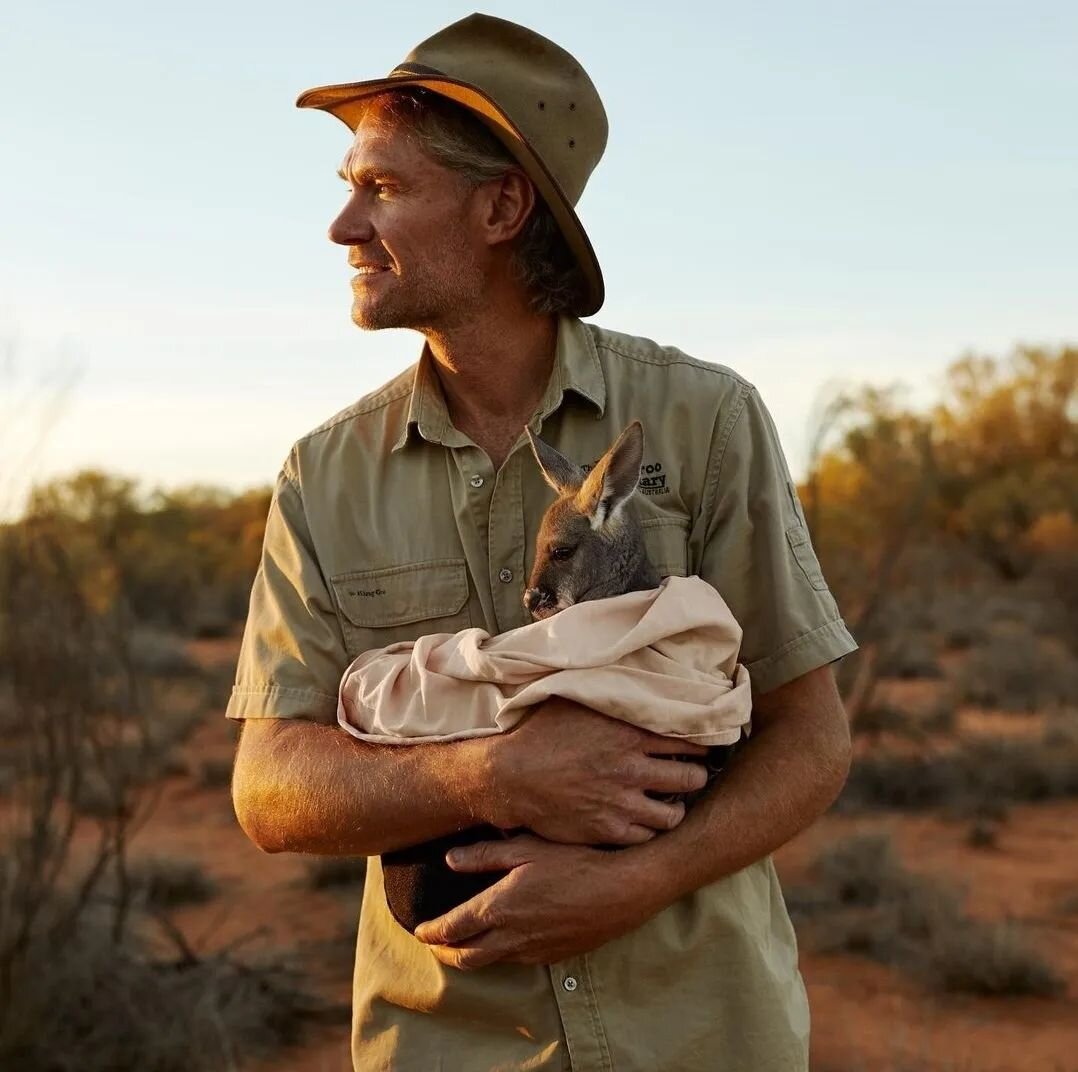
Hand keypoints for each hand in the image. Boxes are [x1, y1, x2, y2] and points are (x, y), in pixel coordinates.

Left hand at [413, 834, 652, 968]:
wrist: (624, 888)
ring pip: (493, 962)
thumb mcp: (527, 847)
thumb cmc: (577, 860)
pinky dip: (501, 955)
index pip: (453, 929)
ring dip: (472, 956)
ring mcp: (536, 950)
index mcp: (500, 908)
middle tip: (434, 946)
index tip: (420, 930)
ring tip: (463, 945)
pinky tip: (506, 941)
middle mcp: (514, 936)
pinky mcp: (557, 955)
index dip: (432, 932)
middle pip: (467, 957)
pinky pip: (520, 960)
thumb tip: (449, 860)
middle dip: (445, 954)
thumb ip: (485, 856)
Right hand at [487, 698, 710, 845]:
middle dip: (696, 777)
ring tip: (670, 802)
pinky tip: (642, 820)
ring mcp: (621, 803)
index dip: (699, 745)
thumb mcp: (578, 702)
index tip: (701, 748)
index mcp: (629, 734)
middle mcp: (631, 769)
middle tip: (692, 776)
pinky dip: (649, 829)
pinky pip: (646, 836)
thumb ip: (611, 695)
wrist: (511, 775)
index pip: (687, 741)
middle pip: (692, 778)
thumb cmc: (541, 733)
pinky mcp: (608, 829)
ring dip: (675, 808)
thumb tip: (635, 678)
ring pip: (674, 814)